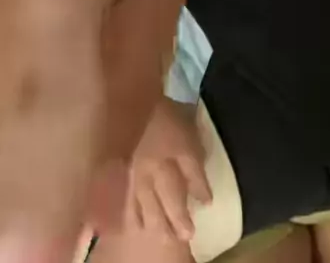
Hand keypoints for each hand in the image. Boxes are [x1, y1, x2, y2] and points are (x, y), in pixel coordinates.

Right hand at [128, 98, 211, 242]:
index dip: (200, 190)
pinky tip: (134, 225)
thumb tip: (202, 185)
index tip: (206, 204)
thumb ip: (195, 153)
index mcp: (175, 149)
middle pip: (169, 196)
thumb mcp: (186, 125)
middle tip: (186, 236)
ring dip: (156, 222)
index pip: (192, 173)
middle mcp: (156, 164)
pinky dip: (129, 214)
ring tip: (163, 236)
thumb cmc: (162, 110)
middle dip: (178, 217)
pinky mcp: (119, 172)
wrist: (129, 96)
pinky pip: (124, 197)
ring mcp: (136, 171)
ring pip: (147, 203)